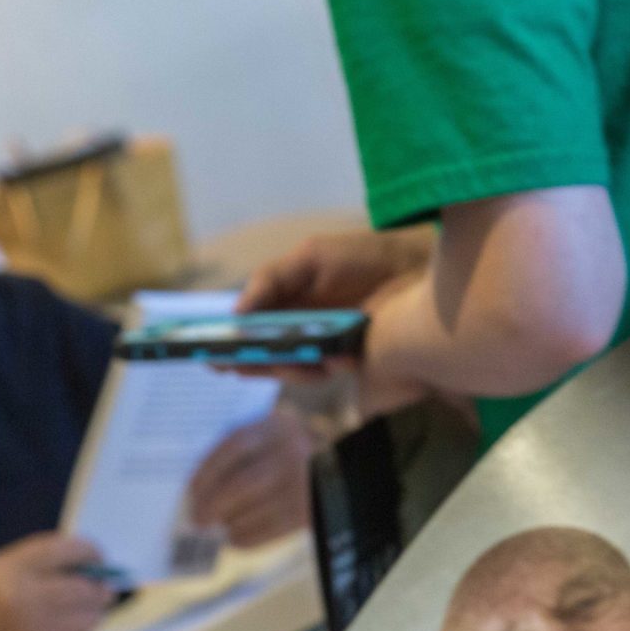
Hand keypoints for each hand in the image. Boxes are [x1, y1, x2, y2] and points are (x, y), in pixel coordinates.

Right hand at [0, 533, 115, 630]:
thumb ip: (40, 564)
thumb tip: (95, 565)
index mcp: (7, 570)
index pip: (67, 550)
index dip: (90, 552)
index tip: (98, 558)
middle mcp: (22, 600)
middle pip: (88, 588)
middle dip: (99, 589)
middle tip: (99, 592)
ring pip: (92, 618)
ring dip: (88, 617)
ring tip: (67, 620)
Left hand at [187, 408, 317, 547]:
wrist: (338, 469)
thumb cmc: (287, 453)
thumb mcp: (270, 438)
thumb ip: (241, 454)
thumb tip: (200, 491)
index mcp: (277, 427)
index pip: (234, 446)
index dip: (207, 471)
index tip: (191, 491)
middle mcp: (293, 453)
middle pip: (242, 484)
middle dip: (213, 505)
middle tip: (198, 519)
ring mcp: (305, 485)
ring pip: (254, 511)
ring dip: (228, 524)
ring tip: (216, 528)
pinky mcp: (310, 513)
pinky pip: (271, 531)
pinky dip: (247, 538)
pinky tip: (235, 538)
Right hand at [227, 227, 436, 395]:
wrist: (422, 268)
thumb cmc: (367, 257)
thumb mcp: (312, 256)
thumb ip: (272, 279)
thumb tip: (237, 312)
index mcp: (293, 304)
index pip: (254, 328)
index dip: (232, 340)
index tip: (207, 351)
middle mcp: (307, 331)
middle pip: (267, 355)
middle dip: (248, 361)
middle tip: (227, 364)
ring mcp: (329, 350)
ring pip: (294, 370)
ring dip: (286, 367)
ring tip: (282, 359)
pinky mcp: (354, 365)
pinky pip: (329, 374)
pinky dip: (325, 367)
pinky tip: (334, 359)